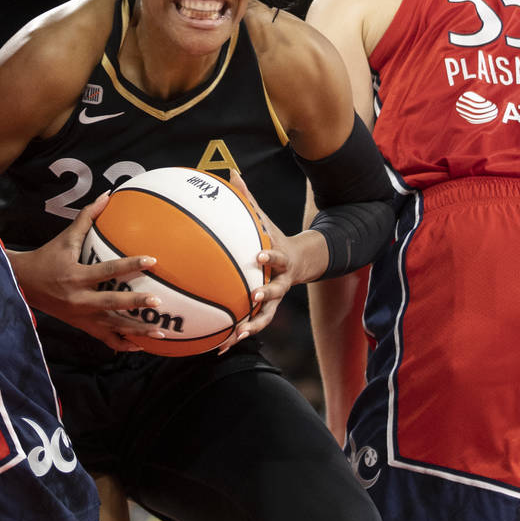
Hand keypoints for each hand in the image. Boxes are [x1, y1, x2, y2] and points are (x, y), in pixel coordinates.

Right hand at [9, 193, 163, 351]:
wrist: (23, 285)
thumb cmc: (47, 258)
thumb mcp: (65, 238)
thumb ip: (87, 218)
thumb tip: (107, 196)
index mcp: (76, 276)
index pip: (107, 270)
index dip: (130, 265)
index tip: (152, 260)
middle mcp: (79, 300)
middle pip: (112, 304)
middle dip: (135, 304)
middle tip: (158, 302)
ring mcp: (81, 317)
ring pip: (112, 328)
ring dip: (136, 332)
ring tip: (160, 334)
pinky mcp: (82, 327)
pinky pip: (105, 339)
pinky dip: (123, 343)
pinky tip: (141, 346)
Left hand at [215, 173, 327, 352]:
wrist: (301, 262)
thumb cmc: (274, 237)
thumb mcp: (265, 219)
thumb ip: (248, 199)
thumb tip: (232, 172)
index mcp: (279, 259)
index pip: (276, 257)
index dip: (269, 257)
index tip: (259, 256)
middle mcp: (279, 282)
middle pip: (275, 291)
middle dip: (265, 296)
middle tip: (253, 298)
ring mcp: (274, 299)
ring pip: (265, 317)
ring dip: (252, 326)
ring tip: (237, 335)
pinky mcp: (265, 311)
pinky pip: (251, 326)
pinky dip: (236, 336)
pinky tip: (218, 348)